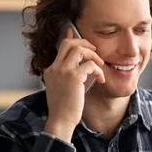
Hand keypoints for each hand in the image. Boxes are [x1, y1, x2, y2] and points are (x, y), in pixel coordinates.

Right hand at [43, 26, 105, 141]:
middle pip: (69, 43)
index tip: (73, 31)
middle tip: (95, 50)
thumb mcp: (61, 90)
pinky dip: (99, 71)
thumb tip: (79, 73)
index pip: (60, 48)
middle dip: (84, 42)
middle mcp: (55, 68)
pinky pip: (90, 65)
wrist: (60, 120)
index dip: (69, 38)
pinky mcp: (74, 77)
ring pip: (80, 50)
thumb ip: (66, 79)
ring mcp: (63, 71)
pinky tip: (101, 80)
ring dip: (94, 55)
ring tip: (100, 65)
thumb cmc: (64, 110)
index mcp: (51, 71)